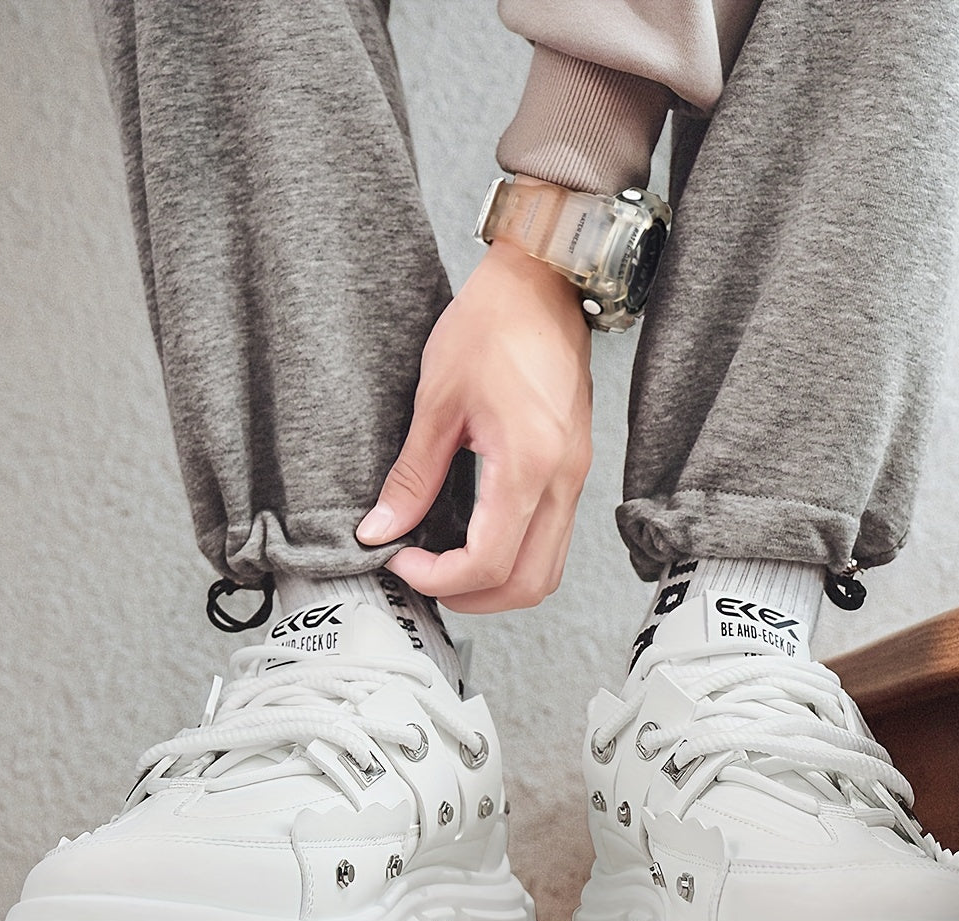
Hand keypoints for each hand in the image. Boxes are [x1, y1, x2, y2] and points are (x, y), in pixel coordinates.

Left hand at [356, 235, 593, 612]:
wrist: (543, 285)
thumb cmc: (492, 326)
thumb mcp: (436, 401)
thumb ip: (412, 476)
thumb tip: (382, 529)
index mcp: (527, 465)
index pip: (489, 563)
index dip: (440, 579)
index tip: (402, 561)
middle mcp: (563, 480)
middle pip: (529, 584)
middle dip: (473, 598)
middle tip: (425, 577)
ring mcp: (576, 478)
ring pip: (547, 570)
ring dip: (499, 584)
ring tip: (449, 565)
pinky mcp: (575, 470)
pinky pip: (553, 540)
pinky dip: (515, 556)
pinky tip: (476, 535)